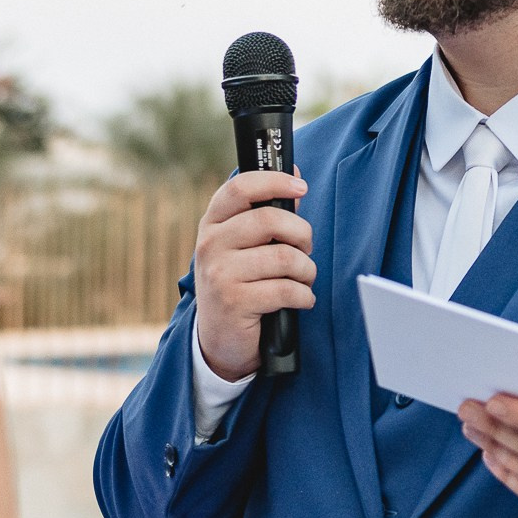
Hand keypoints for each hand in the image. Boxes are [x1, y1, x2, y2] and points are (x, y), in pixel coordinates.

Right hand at [192, 170, 315, 381]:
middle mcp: (210, 245)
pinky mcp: (234, 302)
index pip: (240, 187)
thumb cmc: (240, 283)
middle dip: (302, 234)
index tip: (301, 187)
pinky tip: (302, 300)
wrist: (220, 339)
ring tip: (303, 279)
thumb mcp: (245, 246)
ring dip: (306, 270)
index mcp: (213, 223)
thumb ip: (268, 213)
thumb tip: (295, 177)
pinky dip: (304, 296)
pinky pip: (286, 289)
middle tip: (306, 249)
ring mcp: (219, 274)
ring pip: (284, 257)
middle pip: (269, 220)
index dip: (274, 181)